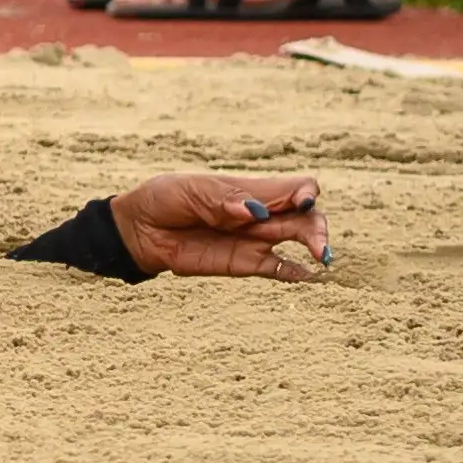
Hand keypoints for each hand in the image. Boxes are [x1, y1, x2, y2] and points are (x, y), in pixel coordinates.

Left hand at [110, 171, 329, 279]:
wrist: (141, 228)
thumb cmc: (166, 199)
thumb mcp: (190, 191)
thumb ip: (223, 201)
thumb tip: (256, 211)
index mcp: (251, 190)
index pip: (296, 187)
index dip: (306, 193)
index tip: (303, 202)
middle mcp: (262, 215)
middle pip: (306, 216)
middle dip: (317, 228)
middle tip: (317, 245)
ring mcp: (255, 240)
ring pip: (298, 241)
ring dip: (314, 247)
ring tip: (321, 257)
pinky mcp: (245, 264)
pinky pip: (277, 269)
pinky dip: (294, 273)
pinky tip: (305, 276)